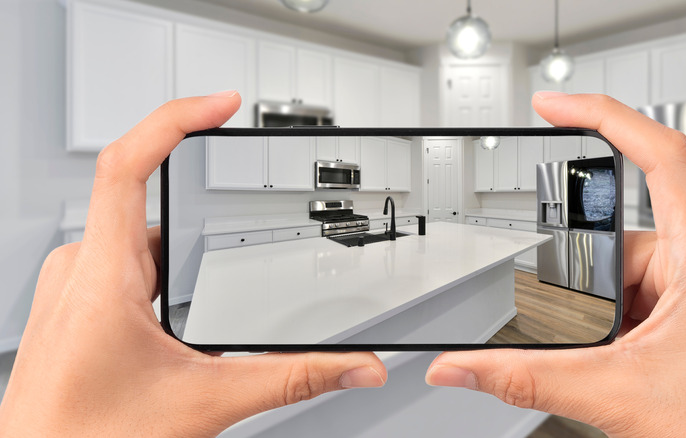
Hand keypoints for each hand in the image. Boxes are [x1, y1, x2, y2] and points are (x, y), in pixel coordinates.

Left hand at [0, 92, 385, 436]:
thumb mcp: (208, 401)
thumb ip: (292, 379)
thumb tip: (352, 366)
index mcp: (103, 278)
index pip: (127, 165)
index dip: (176, 120)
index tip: (220, 106)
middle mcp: (80, 271)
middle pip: (141, 194)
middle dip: (195, 190)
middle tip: (229, 160)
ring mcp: (71, 286)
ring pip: (133, 232)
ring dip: (176, 234)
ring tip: (210, 240)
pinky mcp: (73, 303)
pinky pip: (118, 257)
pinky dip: (156, 259)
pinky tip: (173, 292)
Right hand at [426, 92, 685, 435]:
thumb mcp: (616, 395)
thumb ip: (526, 378)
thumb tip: (461, 365)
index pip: (657, 154)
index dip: (601, 115)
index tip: (554, 105)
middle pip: (625, 236)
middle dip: (595, 289)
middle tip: (603, 340)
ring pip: (633, 268)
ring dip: (613, 311)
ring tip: (625, 358)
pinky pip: (650, 287)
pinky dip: (627, 318)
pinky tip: (634, 355)